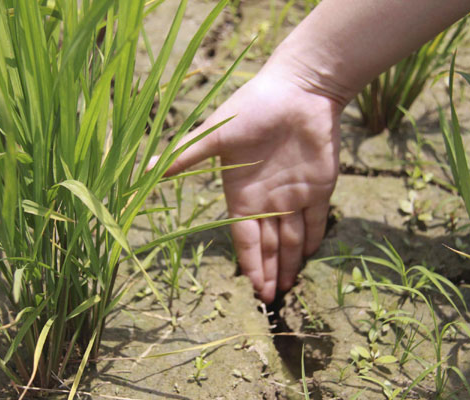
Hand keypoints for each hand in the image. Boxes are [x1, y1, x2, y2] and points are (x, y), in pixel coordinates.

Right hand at [164, 63, 342, 303]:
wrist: (297, 88)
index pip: (244, 238)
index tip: (253, 289)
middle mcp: (266, 199)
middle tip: (272, 300)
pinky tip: (309, 259)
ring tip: (289, 288)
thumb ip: (187, 155)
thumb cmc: (253, 109)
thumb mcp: (217, 136)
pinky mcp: (320, 186)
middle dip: (270, 272)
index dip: (249, 263)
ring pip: (292, 239)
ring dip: (291, 263)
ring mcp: (294, 194)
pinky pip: (316, 221)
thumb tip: (149, 168)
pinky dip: (314, 240)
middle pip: (268, 245)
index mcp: (240, 193)